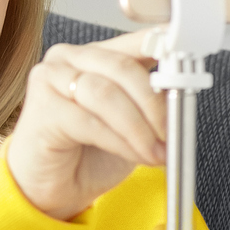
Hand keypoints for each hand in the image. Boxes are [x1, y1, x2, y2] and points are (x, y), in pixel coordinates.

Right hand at [4, 32, 165, 220]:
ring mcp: (49, 81)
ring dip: (139, 128)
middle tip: (171, 133)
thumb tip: (180, 92)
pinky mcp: (40, 111)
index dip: (166, 50)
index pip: (136, 41)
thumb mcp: (131, 123)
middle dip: (153, 104)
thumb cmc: (86, 154)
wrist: (50, 189)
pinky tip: (133, 154)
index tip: (189, 67)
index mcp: (93, 54)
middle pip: (121, 67)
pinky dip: (120, 141)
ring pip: (105, 94)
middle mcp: (67, 59)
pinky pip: (90, 122)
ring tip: (155, 152)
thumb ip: (150, 101)